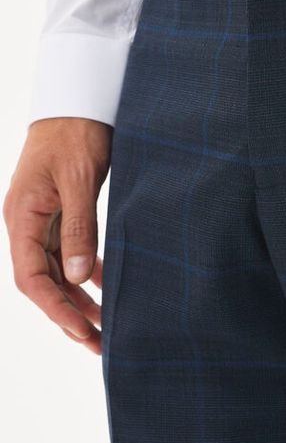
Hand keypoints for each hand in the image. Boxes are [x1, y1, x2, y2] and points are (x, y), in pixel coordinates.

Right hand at [3, 117, 113, 354]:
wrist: (79, 98)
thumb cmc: (76, 132)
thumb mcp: (79, 179)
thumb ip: (79, 228)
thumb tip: (78, 279)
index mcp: (22, 217)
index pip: (31, 278)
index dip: (55, 309)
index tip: (82, 331)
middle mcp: (27, 222)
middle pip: (44, 281)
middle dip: (69, 314)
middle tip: (100, 343)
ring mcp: (42, 218)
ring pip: (57, 270)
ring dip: (78, 299)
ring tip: (105, 327)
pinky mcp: (60, 211)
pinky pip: (69, 250)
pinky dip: (86, 271)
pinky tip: (105, 287)